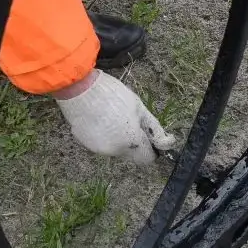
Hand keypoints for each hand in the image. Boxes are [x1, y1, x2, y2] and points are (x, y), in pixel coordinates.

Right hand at [52, 71, 176, 162]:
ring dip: (118, 138)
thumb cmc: (112, 94)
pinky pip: (100, 143)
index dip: (151, 148)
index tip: (148, 136)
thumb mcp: (139, 107)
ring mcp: (98, 149)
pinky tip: (98, 118)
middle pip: (131, 154)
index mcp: (131, 141)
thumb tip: (167, 143)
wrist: (79, 89)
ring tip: (110, 116)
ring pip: (115, 149)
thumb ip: (154, 128)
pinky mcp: (84, 144)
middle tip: (128, 120)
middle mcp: (115, 151)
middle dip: (133, 142)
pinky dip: (103, 135)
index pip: (147, 158)